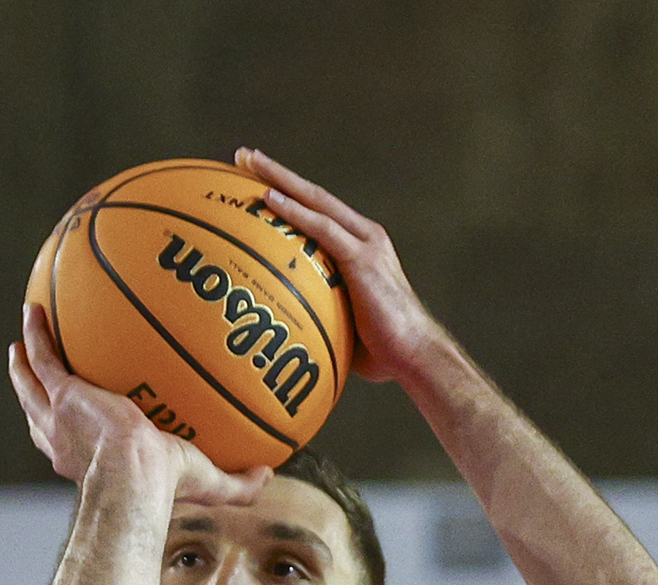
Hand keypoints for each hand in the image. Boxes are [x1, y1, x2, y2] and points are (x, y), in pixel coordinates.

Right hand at [8, 303, 266, 503]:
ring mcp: (58, 415)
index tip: (67, 415)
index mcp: (85, 460)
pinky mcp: (62, 392)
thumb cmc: (164, 488)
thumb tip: (269, 474)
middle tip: (31, 371)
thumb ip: (237, 482)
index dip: (63, 431)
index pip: (68, 445)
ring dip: (22, 363)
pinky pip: (43, 356)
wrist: (133, 477)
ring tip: (22, 338)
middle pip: (38, 414)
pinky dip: (37, 333)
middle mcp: (64, 440)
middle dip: (32, 393)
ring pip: (30, 384)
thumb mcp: (207, 483)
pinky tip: (35, 309)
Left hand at [235, 147, 437, 386]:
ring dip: (279, 180)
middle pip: (313, 195)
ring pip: (315, 200)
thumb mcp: (342, 324)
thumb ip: (317, 311)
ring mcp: (366, 244)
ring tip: (247, 162)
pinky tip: (269, 198)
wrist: (414, 355)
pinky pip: (322, 228)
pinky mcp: (363, 259)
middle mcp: (365, 236)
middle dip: (277, 173)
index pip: (319, 211)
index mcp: (361, 247)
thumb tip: (281, 325)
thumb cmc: (380, 351)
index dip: (289, 192)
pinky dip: (294, 211)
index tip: (256, 179)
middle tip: (243, 155)